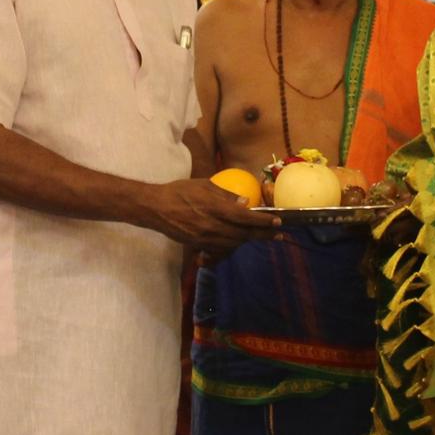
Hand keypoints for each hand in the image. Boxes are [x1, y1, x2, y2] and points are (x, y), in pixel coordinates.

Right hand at [136, 179, 278, 255]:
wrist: (155, 208)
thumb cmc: (179, 192)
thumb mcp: (204, 185)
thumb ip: (225, 195)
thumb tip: (245, 203)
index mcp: (215, 208)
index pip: (245, 217)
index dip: (263, 221)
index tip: (278, 221)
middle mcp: (212, 226)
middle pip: (243, 234)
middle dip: (263, 234)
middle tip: (278, 234)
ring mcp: (205, 238)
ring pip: (234, 243)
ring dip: (250, 240)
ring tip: (263, 236)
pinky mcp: (198, 245)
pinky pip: (220, 248)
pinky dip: (232, 246)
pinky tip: (239, 243)